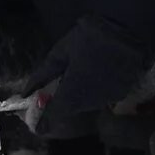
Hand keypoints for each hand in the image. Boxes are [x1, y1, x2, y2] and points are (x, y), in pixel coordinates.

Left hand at [24, 18, 148, 124]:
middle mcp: (89, 103)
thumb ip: (43, 75)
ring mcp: (108, 99)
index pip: (53, 116)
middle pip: (71, 109)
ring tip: (79, 77)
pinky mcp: (123, 92)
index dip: (44, 121)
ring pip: (88, 103)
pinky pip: (103, 96)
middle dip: (63, 102)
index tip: (38, 123)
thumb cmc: (89, 39)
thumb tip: (26, 91)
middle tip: (58, 88)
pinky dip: (96, 90)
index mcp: (71, 95)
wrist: (128, 31)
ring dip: (81, 95)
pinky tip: (96, 75)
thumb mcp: (61, 53)